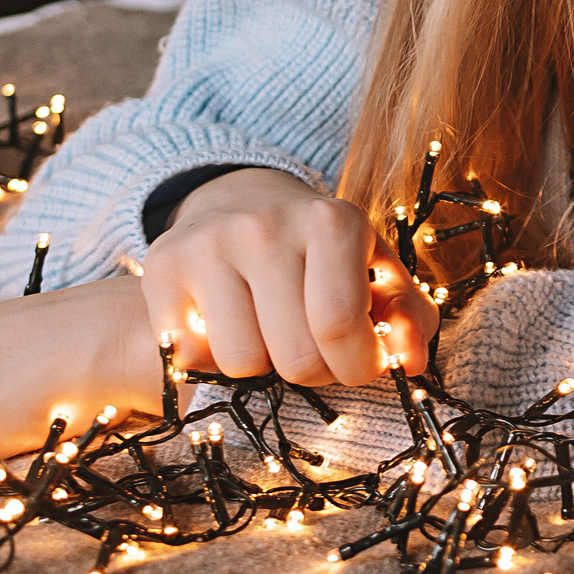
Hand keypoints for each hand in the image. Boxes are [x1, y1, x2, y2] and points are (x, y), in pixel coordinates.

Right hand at [143, 168, 436, 384]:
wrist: (242, 200)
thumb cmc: (322, 251)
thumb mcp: (377, 269)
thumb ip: (408, 318)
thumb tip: (410, 364)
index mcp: (331, 222)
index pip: (341, 326)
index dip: (356, 366)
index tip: (360, 364)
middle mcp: (264, 227)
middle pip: (295, 355)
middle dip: (316, 372)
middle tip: (316, 349)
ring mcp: (207, 245)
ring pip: (241, 363)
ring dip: (263, 367)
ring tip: (271, 332)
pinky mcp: (162, 268)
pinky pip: (191, 357)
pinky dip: (214, 360)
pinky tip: (229, 326)